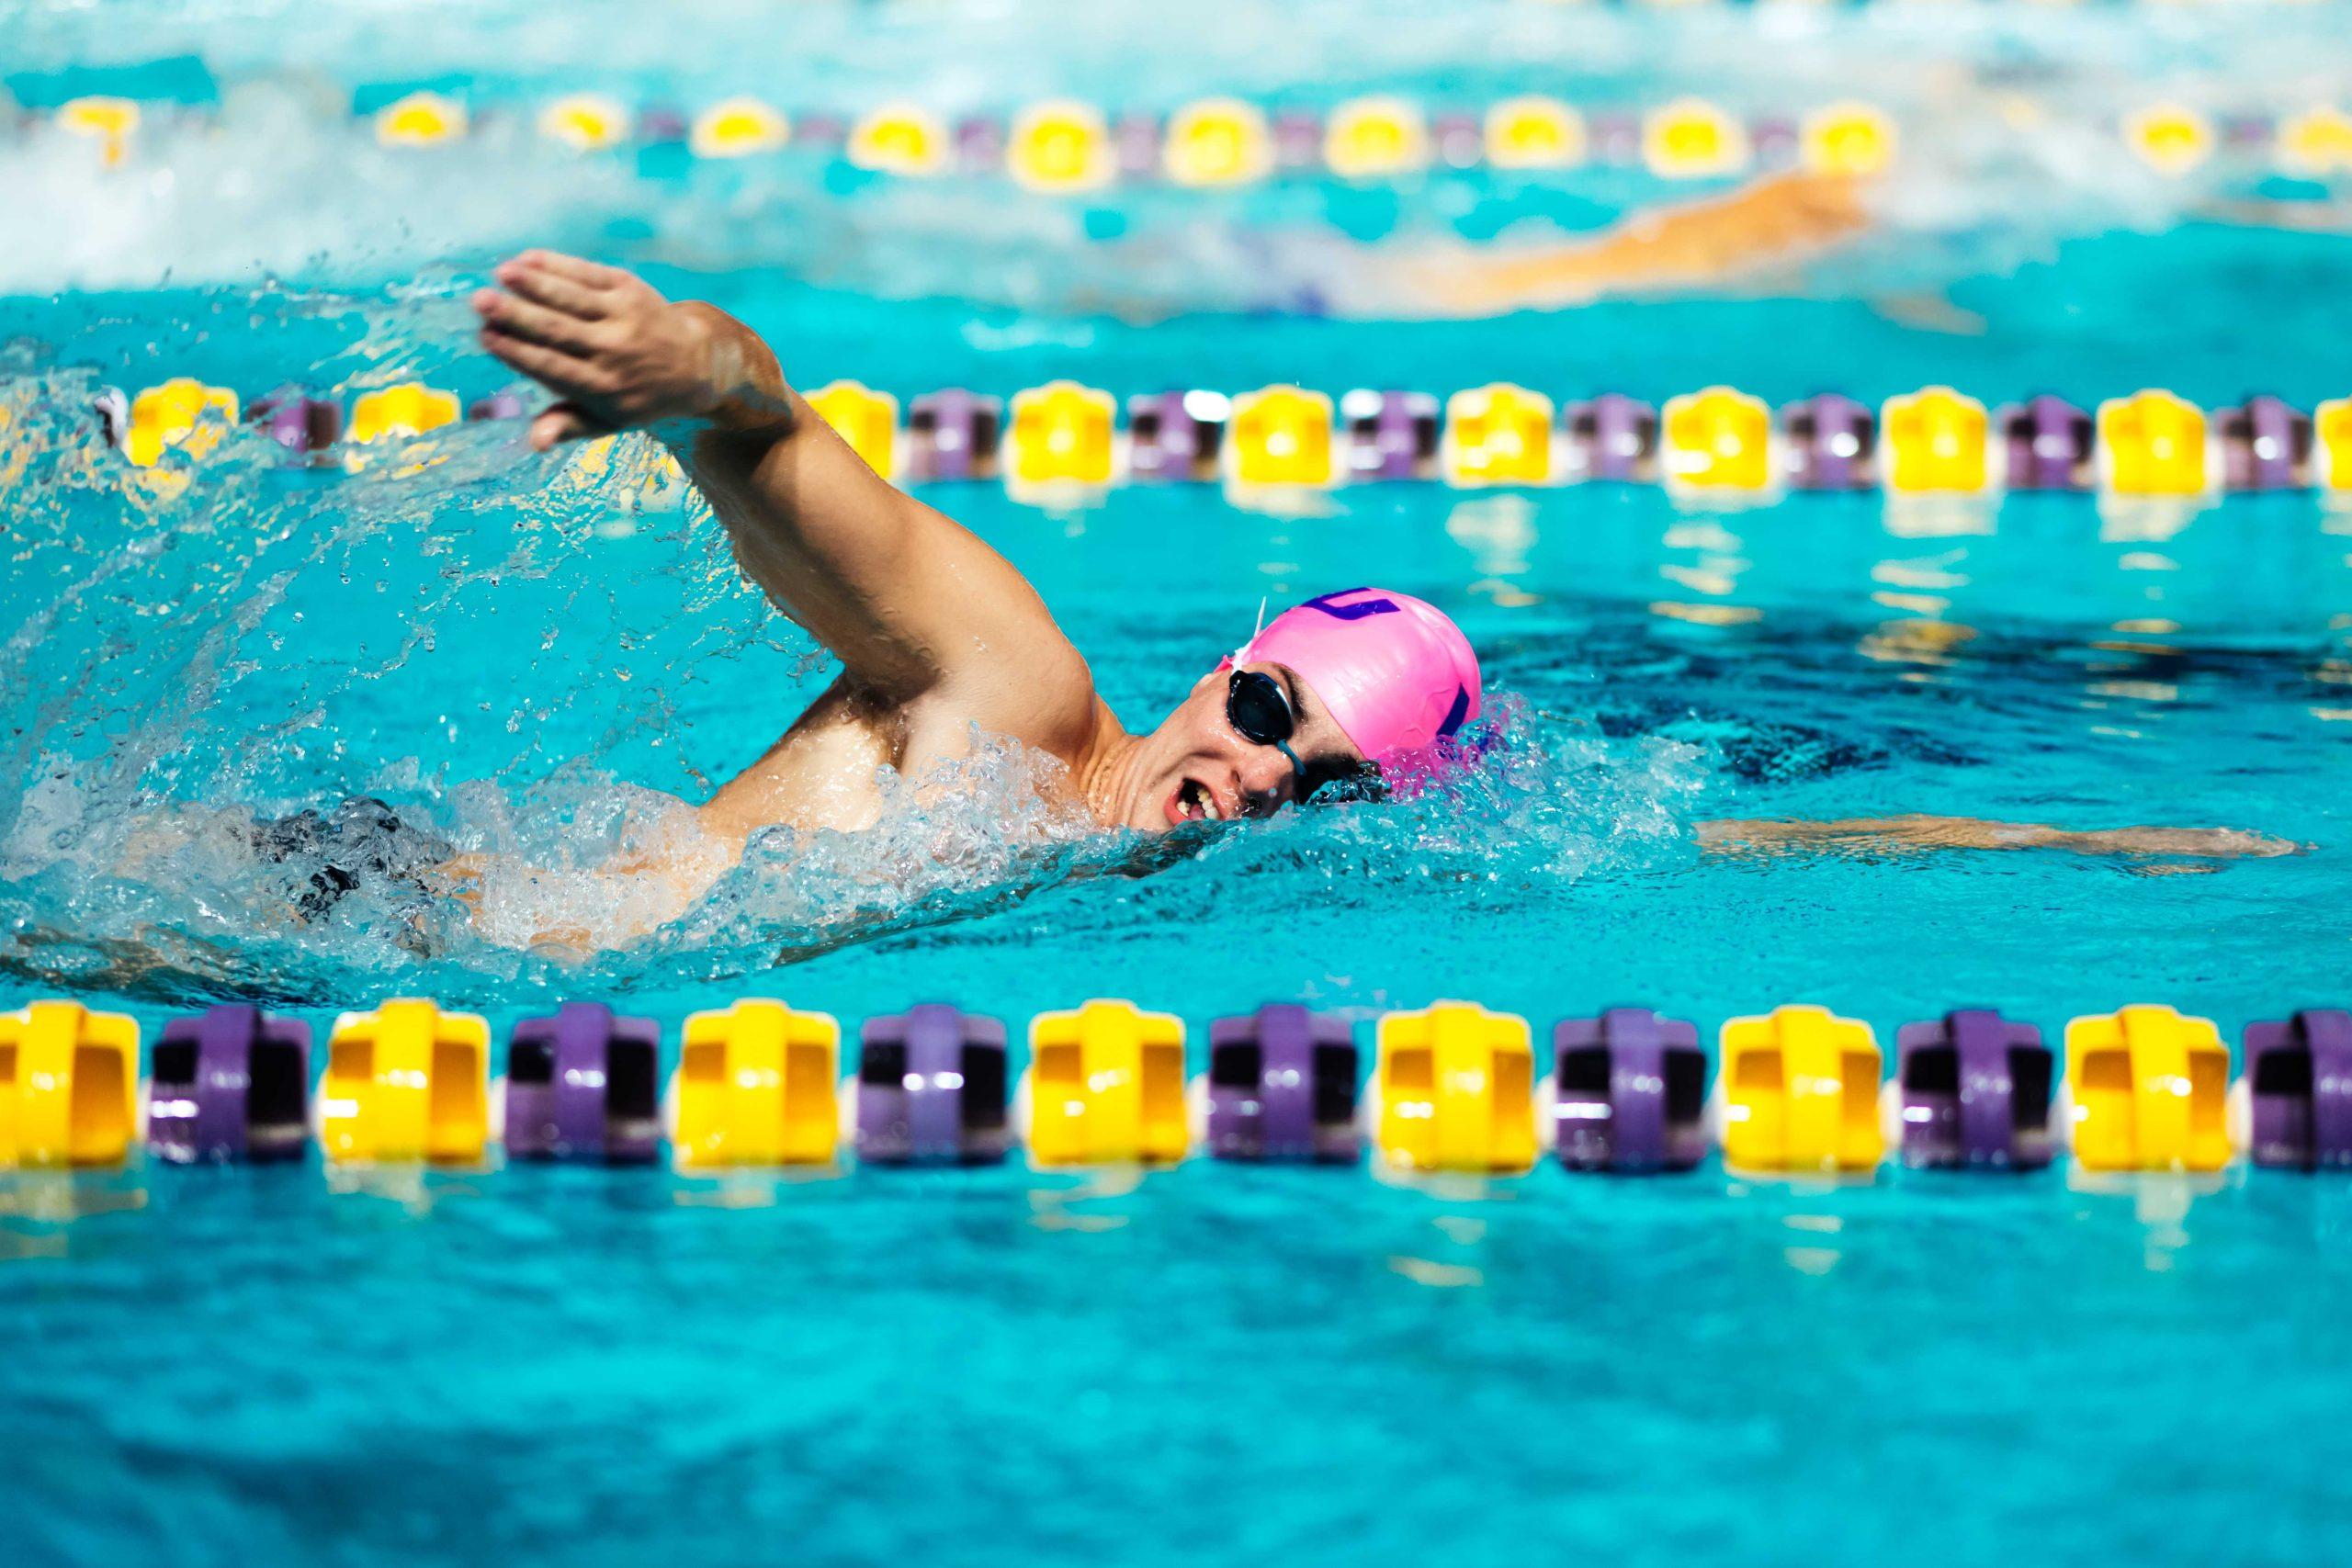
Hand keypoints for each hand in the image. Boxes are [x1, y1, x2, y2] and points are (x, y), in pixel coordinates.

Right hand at [472, 250, 729, 449]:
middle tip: (479, 302)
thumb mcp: (607, 421)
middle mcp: (614, 351)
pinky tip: (527, 258)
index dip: (517, 352)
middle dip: (517, 315)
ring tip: (501, 273)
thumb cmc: (636, 395)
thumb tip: (535, 442)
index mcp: (603, 388)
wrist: (695, 364)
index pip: (552, 368)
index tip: (485, 337)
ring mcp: (624, 317)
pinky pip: (589, 274)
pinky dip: (558, 265)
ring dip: (534, 283)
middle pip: (557, 330)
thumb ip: (567, 426)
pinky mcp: (631, 289)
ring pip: (571, 298)